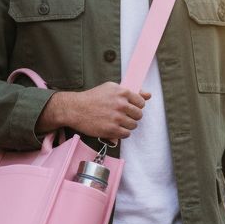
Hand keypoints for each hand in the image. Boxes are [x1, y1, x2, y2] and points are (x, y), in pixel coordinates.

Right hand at [37, 83, 151, 141]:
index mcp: (122, 92)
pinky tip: (114, 128)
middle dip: (131, 116)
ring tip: (116, 122)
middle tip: (121, 116)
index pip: (141, 103)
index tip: (128, 108)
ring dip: (127, 125)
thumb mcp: (111, 88)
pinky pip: (126, 134)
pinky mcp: (112, 130)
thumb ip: (131, 92)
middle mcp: (120, 104)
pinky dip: (121, 133)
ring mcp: (116, 118)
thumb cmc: (93, 98)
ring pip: (133, 125)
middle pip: (138, 115)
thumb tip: (148, 95)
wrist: (76, 109)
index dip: (135, 106)